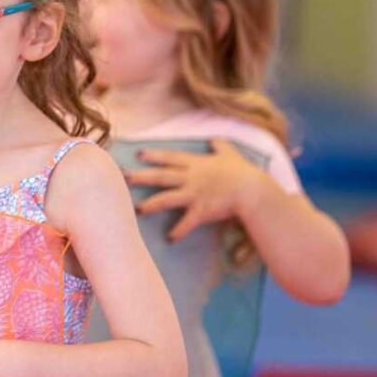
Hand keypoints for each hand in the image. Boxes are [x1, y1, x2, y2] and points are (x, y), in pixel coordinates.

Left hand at [131, 140, 267, 241]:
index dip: (153, 155)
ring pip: (167, 198)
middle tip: (124, 177)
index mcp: (196, 164)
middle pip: (161, 176)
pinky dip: (178, 231)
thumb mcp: (230, 154)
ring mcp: (195, 195)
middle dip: (141, 177)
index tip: (138, 154)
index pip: (170, 158)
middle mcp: (191, 178)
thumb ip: (220, 146)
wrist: (252, 190)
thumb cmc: (242, 172)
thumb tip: (214, 138)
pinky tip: (170, 238)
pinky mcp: (202, 211)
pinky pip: (186, 222)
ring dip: (151, 204)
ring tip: (138, 209)